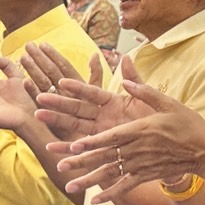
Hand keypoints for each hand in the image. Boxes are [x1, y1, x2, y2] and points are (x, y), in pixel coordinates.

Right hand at [32, 52, 153, 141]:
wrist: (167, 143)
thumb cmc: (158, 119)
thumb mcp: (148, 97)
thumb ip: (135, 79)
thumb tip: (125, 57)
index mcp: (112, 101)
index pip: (92, 91)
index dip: (78, 87)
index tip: (63, 82)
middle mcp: (103, 116)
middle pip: (76, 107)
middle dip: (57, 102)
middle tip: (39, 97)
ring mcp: (100, 132)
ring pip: (74, 125)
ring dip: (55, 120)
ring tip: (38, 115)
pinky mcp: (102, 148)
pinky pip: (82, 148)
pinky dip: (66, 148)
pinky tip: (51, 147)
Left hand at [50, 81, 204, 203]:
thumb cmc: (189, 124)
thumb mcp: (169, 103)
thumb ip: (145, 92)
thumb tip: (124, 80)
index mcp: (142, 129)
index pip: (112, 136)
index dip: (92, 141)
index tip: (74, 144)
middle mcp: (138, 149)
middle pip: (105, 156)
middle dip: (81, 161)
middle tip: (60, 165)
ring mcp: (142, 165)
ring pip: (111, 174)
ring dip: (89, 180)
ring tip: (70, 186)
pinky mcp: (146, 176)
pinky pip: (126, 186)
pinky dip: (110, 194)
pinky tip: (95, 200)